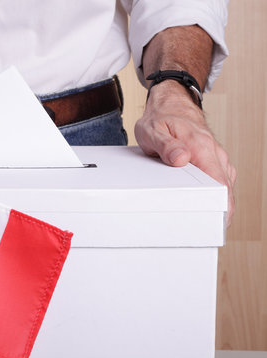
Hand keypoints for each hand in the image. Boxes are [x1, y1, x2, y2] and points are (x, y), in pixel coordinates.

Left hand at [134, 80, 235, 224]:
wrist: (171, 105)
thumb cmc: (161, 118)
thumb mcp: (153, 131)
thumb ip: (166, 146)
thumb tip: (181, 158)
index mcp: (201, 147)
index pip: (220, 183)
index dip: (221, 207)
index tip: (216, 223)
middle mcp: (214, 153)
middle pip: (225, 189)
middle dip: (219, 211)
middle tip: (205, 230)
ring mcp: (216, 157)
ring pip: (224, 186)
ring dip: (218, 203)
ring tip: (205, 223)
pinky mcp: (214, 161)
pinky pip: (220, 181)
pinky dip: (216, 194)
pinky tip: (206, 205)